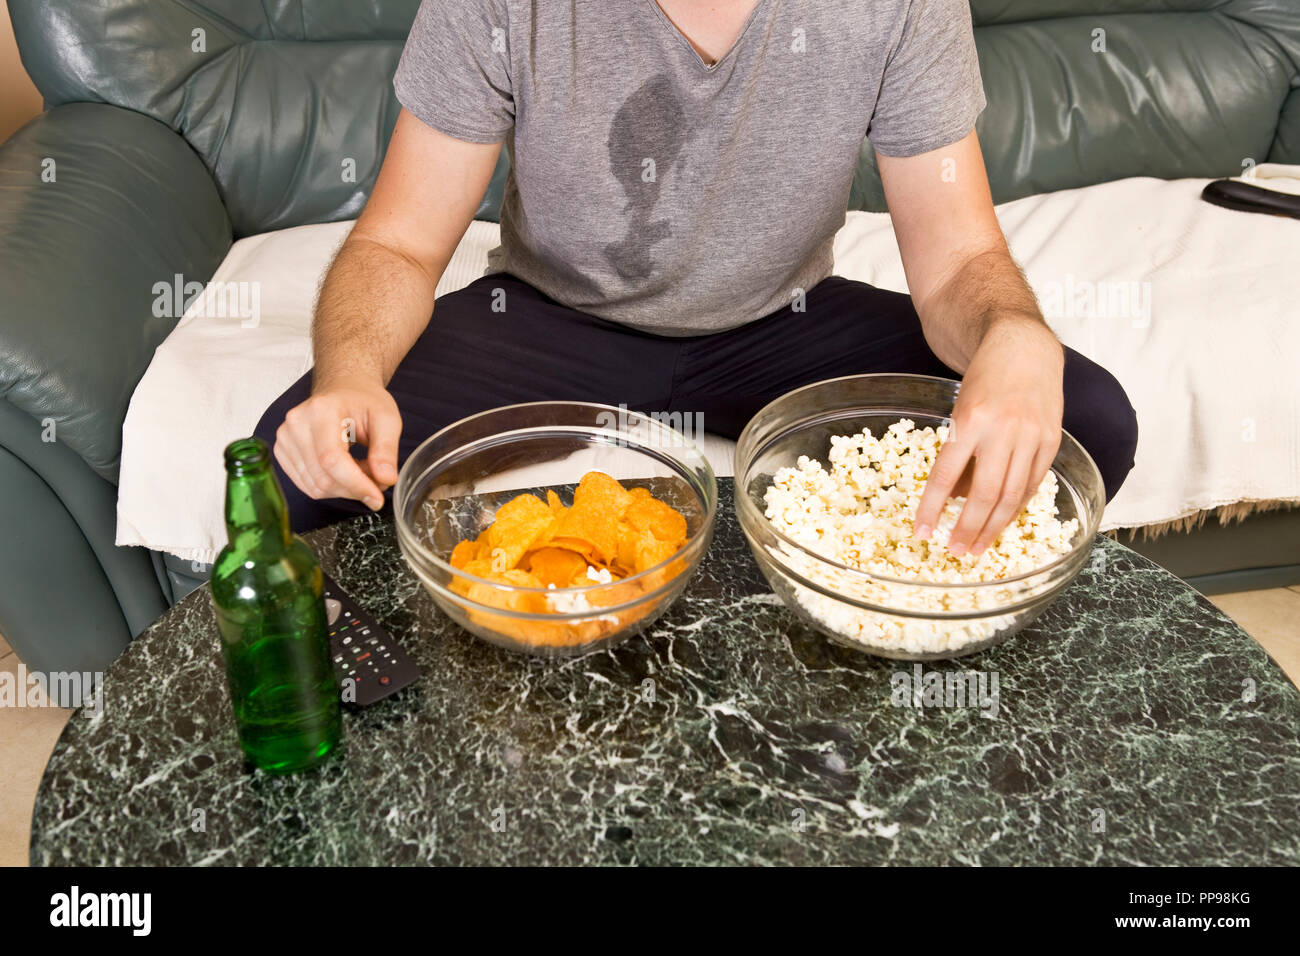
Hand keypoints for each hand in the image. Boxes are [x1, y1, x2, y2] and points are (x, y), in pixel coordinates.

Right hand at [273, 379, 401, 509]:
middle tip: (376, 479)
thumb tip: (385, 480)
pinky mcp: (283, 452)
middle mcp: (296, 424)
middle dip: (354, 488)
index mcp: (321, 410)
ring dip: (344, 488)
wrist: (343, 390)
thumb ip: (386, 450)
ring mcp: (285, 438)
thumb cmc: (364, 401)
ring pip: (315, 486)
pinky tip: (344, 471)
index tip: (377, 498)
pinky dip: (330, 487)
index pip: (331, 460)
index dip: (355, 484)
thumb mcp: (387, 419)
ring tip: (361, 469)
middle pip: (322, 478)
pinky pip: (307, 485)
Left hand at [914, 316, 1063, 555]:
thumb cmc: (985, 381)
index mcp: (970, 420)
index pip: (945, 475)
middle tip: (956, 551)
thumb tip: (955, 500)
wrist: (1024, 349)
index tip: (922, 532)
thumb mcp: (960, 411)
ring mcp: (1031, 436)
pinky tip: (1003, 521)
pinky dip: (1017, 506)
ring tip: (978, 547)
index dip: (932, 508)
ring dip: (993, 526)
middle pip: (984, 493)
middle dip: (968, 528)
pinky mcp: (1052, 440)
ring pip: (1012, 495)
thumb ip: (959, 453)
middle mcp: (1002, 430)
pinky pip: (1033, 482)